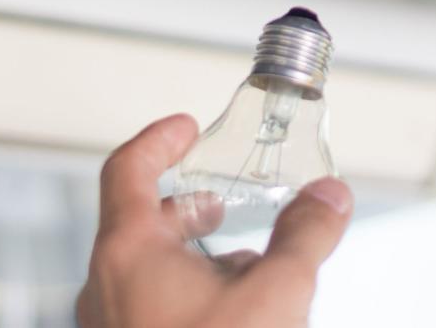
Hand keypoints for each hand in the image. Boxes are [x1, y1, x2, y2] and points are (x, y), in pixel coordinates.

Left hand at [76, 114, 352, 327]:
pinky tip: (234, 314)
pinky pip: (149, 308)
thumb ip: (305, 236)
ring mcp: (111, 326)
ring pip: (145, 270)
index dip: (159, 139)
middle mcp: (106, 286)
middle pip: (139, 222)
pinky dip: (187, 294)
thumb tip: (329, 196)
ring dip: (192, 254)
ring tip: (242, 263)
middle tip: (220, 200)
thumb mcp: (276, 293)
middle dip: (187, 206)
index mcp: (128, 253)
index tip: (187, 127)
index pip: (127, 169)